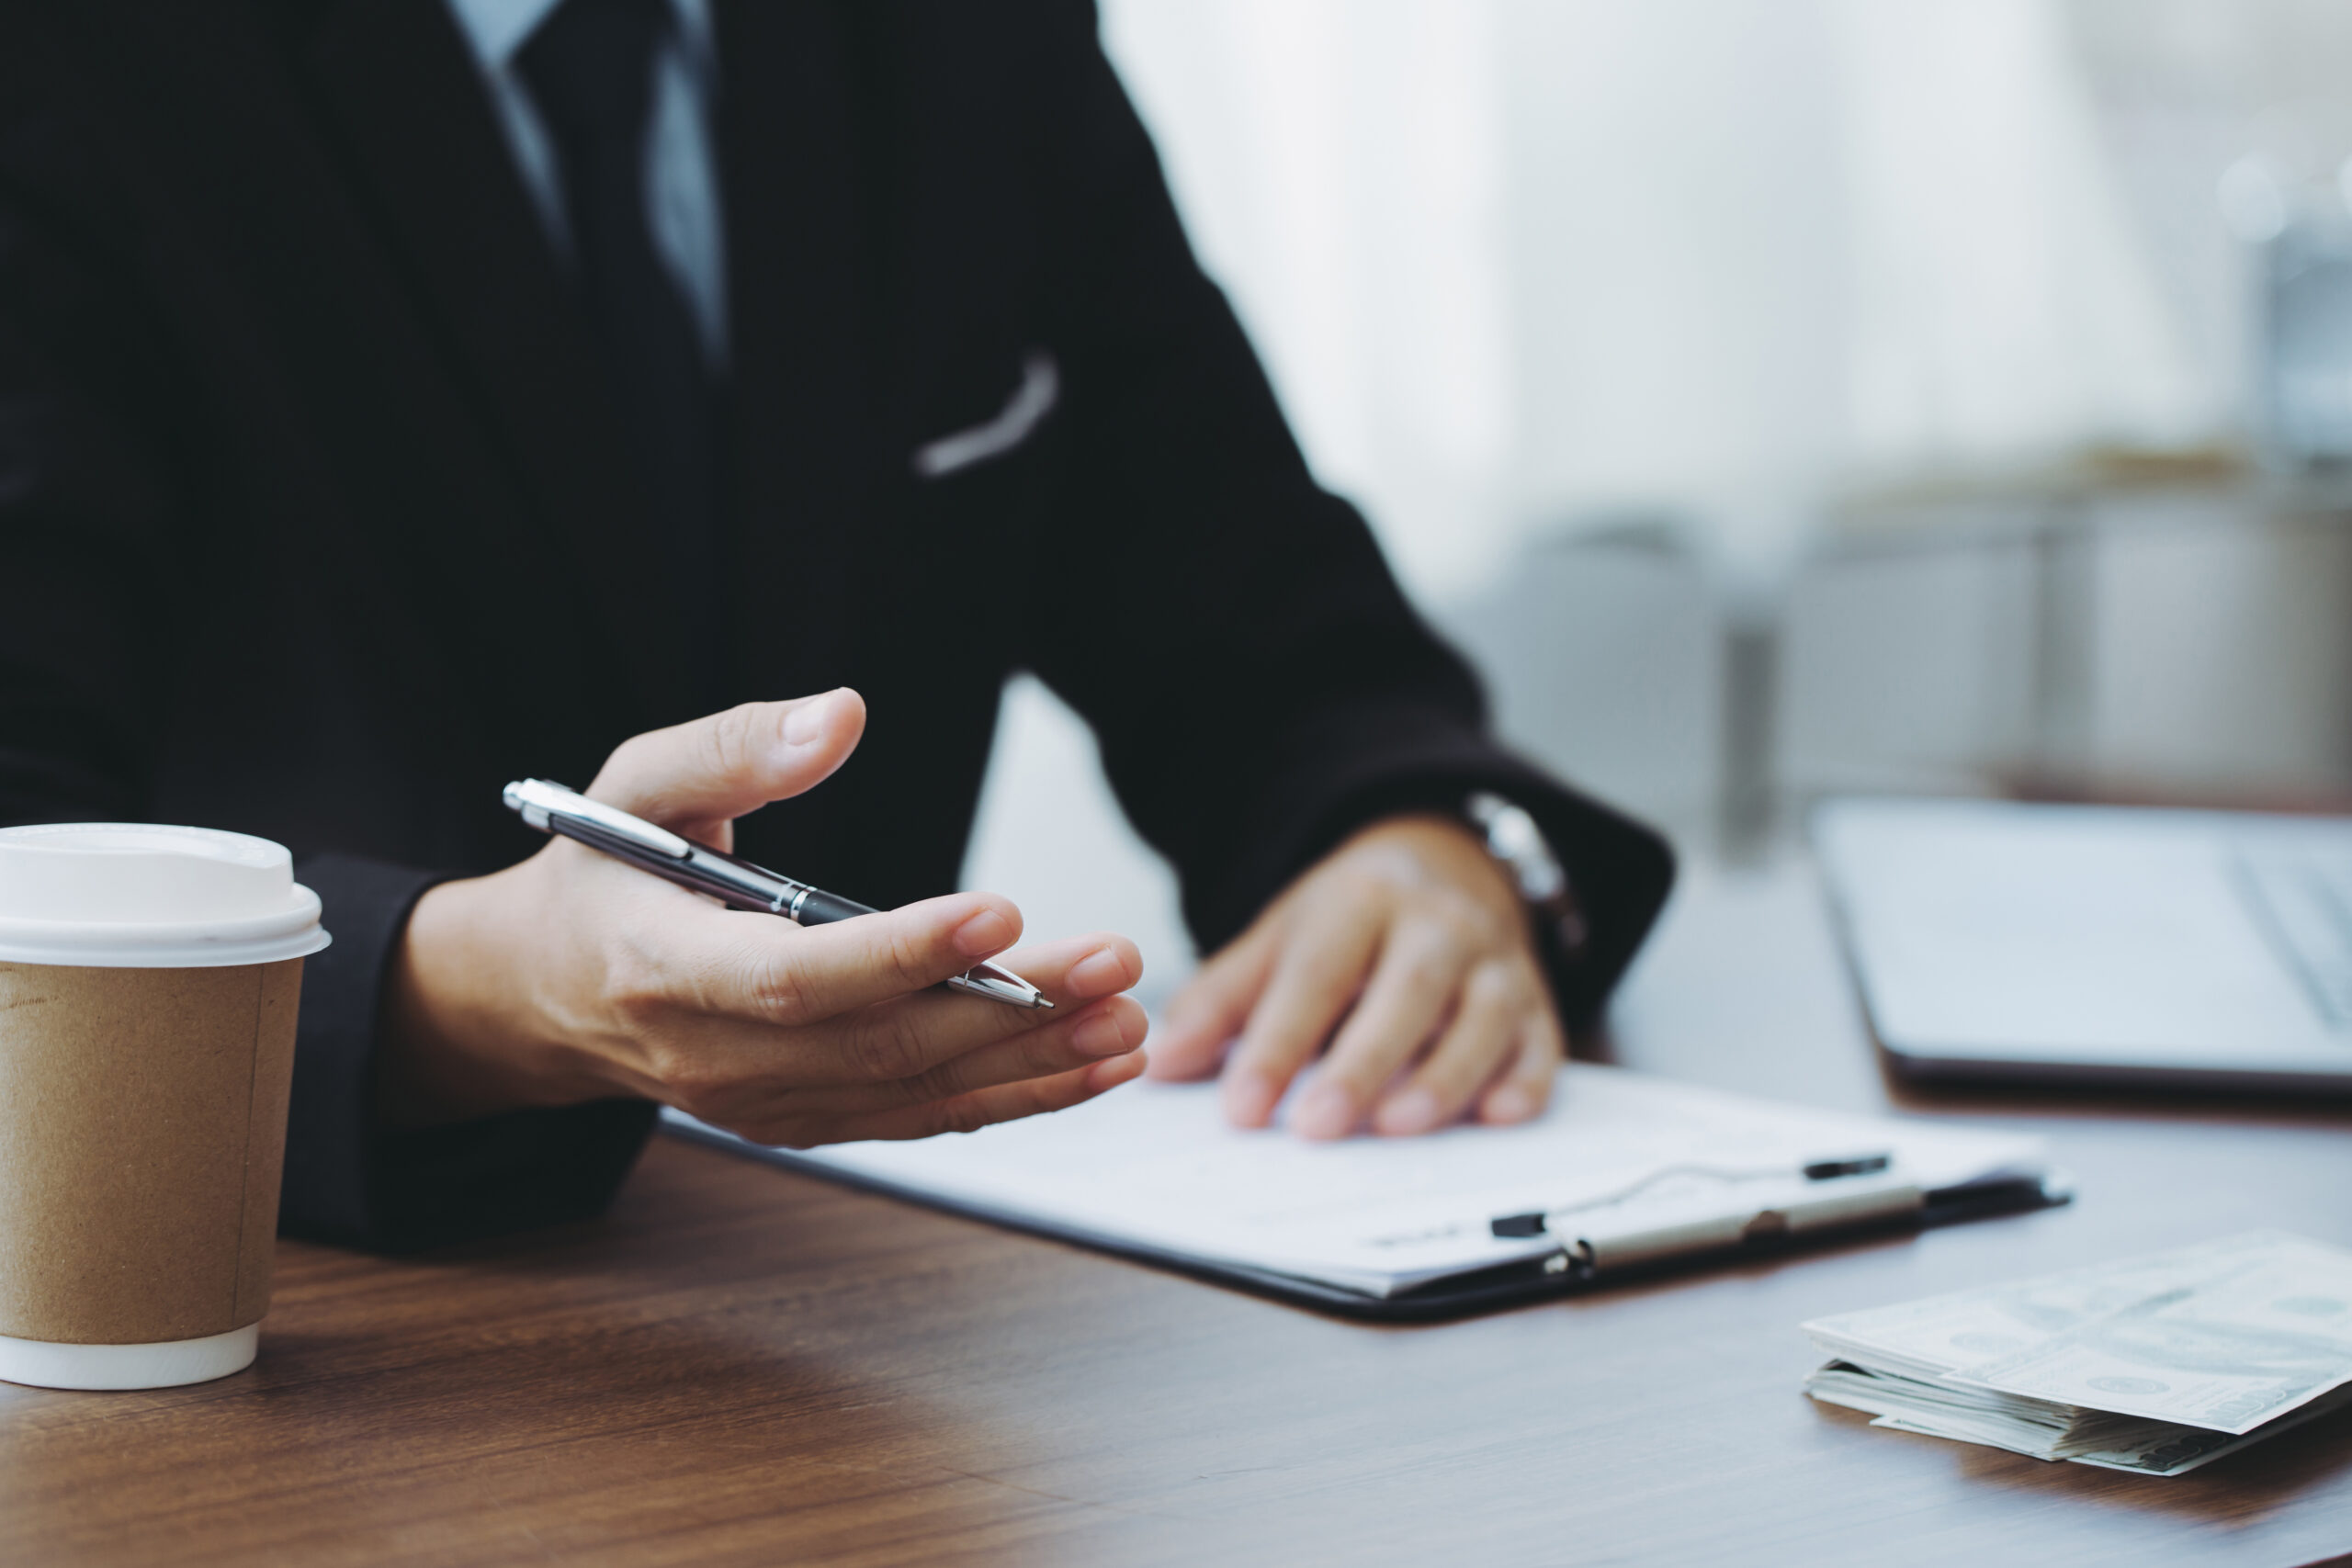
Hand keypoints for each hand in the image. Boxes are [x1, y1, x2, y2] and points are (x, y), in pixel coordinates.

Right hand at [380, 690, 1147, 1144]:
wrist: (546, 996)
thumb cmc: (604, 873)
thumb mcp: (637, 784)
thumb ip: (735, 748)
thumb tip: (842, 715)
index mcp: (667, 966)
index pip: (794, 977)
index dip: (900, 955)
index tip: (999, 913)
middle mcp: (718, 1056)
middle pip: (881, 1043)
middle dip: (1009, 1009)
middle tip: (1113, 962)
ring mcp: (767, 1102)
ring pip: (915, 1092)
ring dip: (1034, 1063)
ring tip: (1128, 1021)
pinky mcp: (810, 1118)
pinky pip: (922, 1117)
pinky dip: (1015, 1096)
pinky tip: (1095, 1065)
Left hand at [1146, 814, 1561, 1137]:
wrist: (1448, 862)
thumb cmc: (1354, 919)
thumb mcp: (1283, 937)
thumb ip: (1223, 1000)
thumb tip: (1166, 1062)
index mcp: (1362, 900)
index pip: (1317, 974)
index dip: (1277, 1043)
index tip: (1243, 1109)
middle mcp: (1437, 924)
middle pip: (1407, 990)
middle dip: (1363, 1063)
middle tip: (1318, 1127)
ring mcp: (1495, 961)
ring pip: (1483, 1015)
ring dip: (1445, 1075)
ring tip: (1396, 1128)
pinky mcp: (1536, 1000)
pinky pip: (1541, 1040)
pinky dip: (1525, 1080)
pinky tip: (1496, 1116)